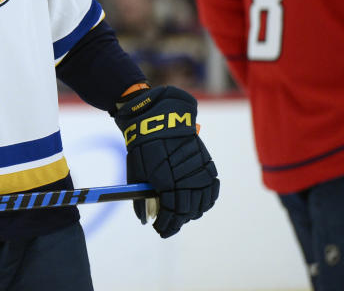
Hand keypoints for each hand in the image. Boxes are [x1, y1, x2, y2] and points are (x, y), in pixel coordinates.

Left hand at [113, 85, 219, 237]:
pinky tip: (200, 203)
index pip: (172, 214)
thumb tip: (144, 219)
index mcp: (166, 182)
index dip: (167, 225)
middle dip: (177, 222)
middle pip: (187, 211)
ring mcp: (199, 171)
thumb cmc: (143, 146)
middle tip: (169, 225)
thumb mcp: (136, 172)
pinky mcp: (207, 164)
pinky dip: (207, 199)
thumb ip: (141, 197)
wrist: (159, 119)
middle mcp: (186, 179)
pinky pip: (212, 188)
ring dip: (192, 213)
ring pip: (202, 203)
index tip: (160, 230)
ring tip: (183, 215)